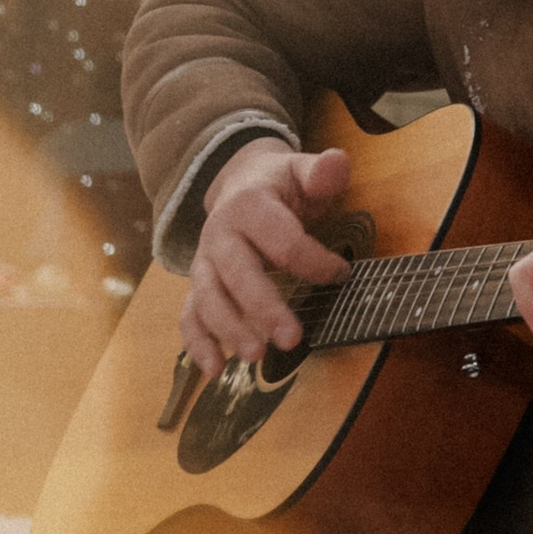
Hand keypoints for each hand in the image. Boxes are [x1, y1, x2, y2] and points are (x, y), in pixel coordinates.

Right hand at [179, 141, 353, 379]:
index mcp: (248, 205)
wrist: (239, 183)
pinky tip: (215, 370)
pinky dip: (198, 344)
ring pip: (208, 299)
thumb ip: (321, 172)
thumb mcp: (301, 170)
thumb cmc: (279, 185)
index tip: (342, 274)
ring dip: (229, 330)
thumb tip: (338, 164)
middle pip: (238, 274)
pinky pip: (190, 317)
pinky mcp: (200, 286)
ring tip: (255, 357)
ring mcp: (206, 263)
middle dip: (264, 308)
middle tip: (292, 338)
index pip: (282, 240)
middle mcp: (220, 235)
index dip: (314, 261)